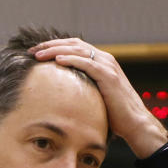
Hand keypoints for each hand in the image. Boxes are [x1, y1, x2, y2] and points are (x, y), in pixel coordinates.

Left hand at [29, 38, 167, 158]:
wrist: (135, 124)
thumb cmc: (116, 116)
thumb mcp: (96, 97)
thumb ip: (84, 89)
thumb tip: (63, 96)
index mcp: (101, 62)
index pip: (74, 47)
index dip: (55, 47)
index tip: (37, 53)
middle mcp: (105, 59)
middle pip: (73, 44)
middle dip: (51, 45)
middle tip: (33, 50)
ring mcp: (108, 66)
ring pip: (78, 50)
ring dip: (56, 50)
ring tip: (39, 54)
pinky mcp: (109, 76)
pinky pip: (87, 63)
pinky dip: (71, 59)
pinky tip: (57, 60)